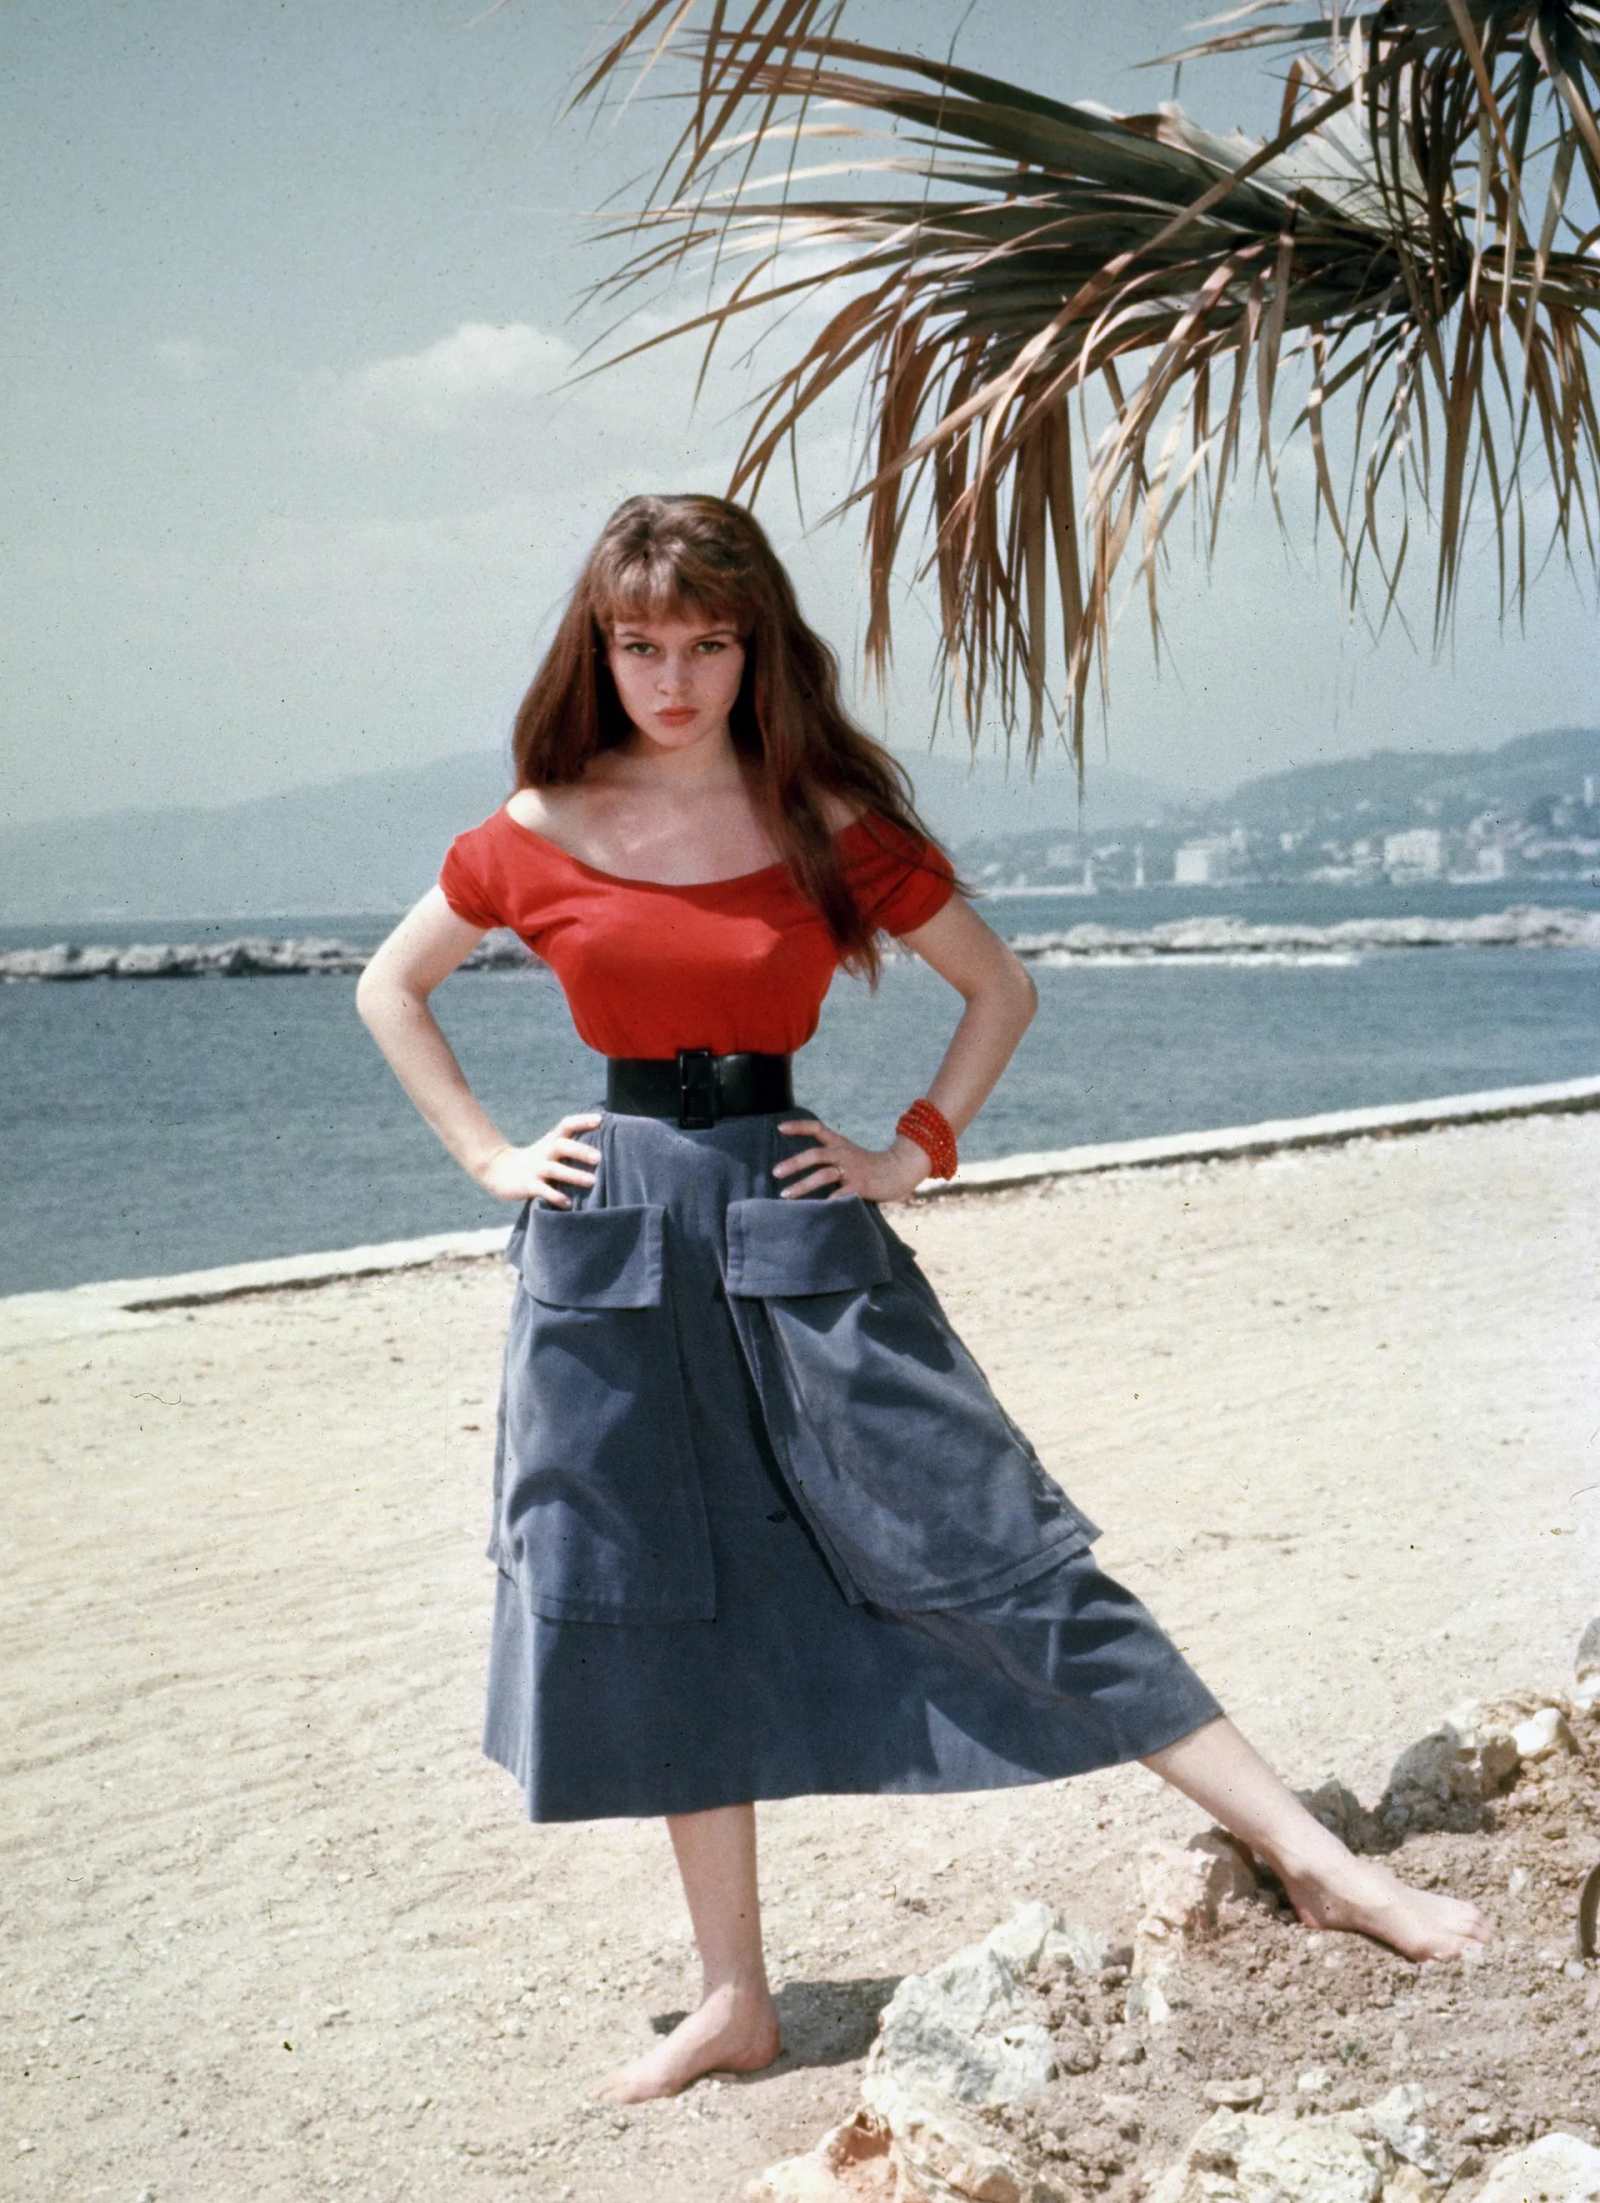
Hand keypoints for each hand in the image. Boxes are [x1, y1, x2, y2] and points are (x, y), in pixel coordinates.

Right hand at [478, 1111, 602, 1206]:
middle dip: (580, 1150)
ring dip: (574, 1175)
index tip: (600, 1119)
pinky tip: (569, 1204)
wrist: (497, 1170)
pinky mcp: (527, 1185)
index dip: (582, 1121)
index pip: (566, 1125)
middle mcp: (543, 1152)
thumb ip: (568, 1146)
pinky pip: (543, 1191)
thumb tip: (600, 1150)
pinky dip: (556, 1197)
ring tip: (592, 1181)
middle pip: (561, 1146)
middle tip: (599, 1157)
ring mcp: (535, 1169)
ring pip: (555, 1170)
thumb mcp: (548, 1149)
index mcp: (550, 1141)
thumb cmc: (534, 1161)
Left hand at [773, 1120, 931, 1203]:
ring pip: (823, 1174)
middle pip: (815, 1154)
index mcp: (840, 1144)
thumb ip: (830, 1160)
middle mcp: (844, 1154)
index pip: (818, 1128)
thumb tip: (802, 1169)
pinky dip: (827, 1202)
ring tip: (785, 1195)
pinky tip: (814, 1210)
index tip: (779, 1128)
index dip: (799, 1127)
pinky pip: (840, 1194)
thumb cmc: (869, 1167)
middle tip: (775, 1172)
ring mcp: (852, 1170)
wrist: (900, 1171)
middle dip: (793, 1163)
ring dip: (802, 1185)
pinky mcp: (861, 1186)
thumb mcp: (849, 1156)